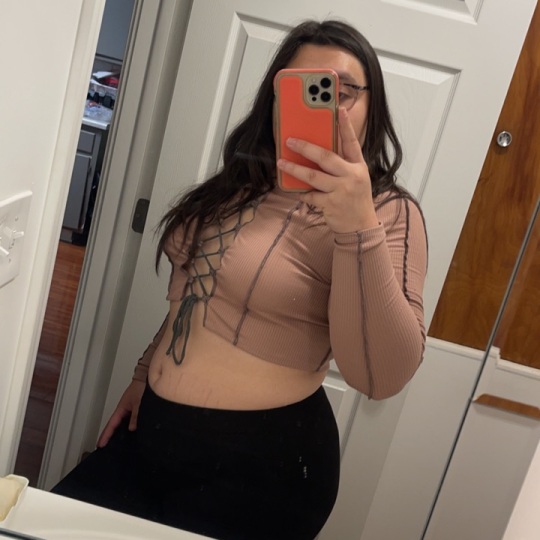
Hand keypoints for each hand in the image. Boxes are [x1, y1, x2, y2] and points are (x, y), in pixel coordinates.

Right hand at [97, 380, 145, 447]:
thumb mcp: (138, 402)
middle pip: (116, 426)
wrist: (150, 378)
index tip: (100, 445)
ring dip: (121, 433)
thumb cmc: (141, 387)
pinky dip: (131, 428)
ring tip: (119, 445)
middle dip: (111, 436)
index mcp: (122, 408)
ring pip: (124, 424)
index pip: (111, 424)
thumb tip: (131, 428)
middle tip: (106, 448)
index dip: (106, 435)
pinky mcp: (138, 409)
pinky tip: (134, 433)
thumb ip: (135, 415)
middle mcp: (125, 410)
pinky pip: (132, 421)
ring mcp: (131, 410)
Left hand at [277, 107, 378, 233]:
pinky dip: (302, 193)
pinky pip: (310, 195)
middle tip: (290, 141)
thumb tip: (318, 152)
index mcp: (358, 166)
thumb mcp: (356, 179)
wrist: (361, 227)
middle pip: (326, 157)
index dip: (346, 125)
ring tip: (281, 162)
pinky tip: (296, 191)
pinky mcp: (331, 205)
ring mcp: (341, 191)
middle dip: (306, 148)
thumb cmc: (355, 200)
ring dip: (295, 169)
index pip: (352, 142)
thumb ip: (342, 165)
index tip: (340, 109)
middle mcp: (352, 176)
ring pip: (313, 176)